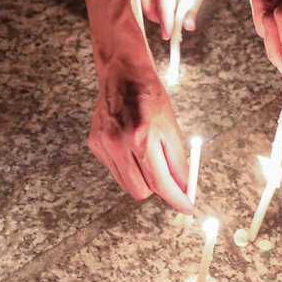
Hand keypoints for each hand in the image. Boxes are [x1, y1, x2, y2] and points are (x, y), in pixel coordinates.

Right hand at [90, 55, 192, 212]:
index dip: (176, 198)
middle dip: (157, 189)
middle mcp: (119, 144)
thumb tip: (186, 188)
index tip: (186, 206)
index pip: (160, 182)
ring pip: (126, 184)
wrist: (123, 75)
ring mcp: (104, 145)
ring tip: (146, 155)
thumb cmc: (150, 97)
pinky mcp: (95, 145)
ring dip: (141, 178)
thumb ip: (178, 163)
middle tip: (167, 176)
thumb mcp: (171, 128)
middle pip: (141, 191)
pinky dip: (127, 166)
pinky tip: (130, 147)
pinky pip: (115, 171)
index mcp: (142, 138)